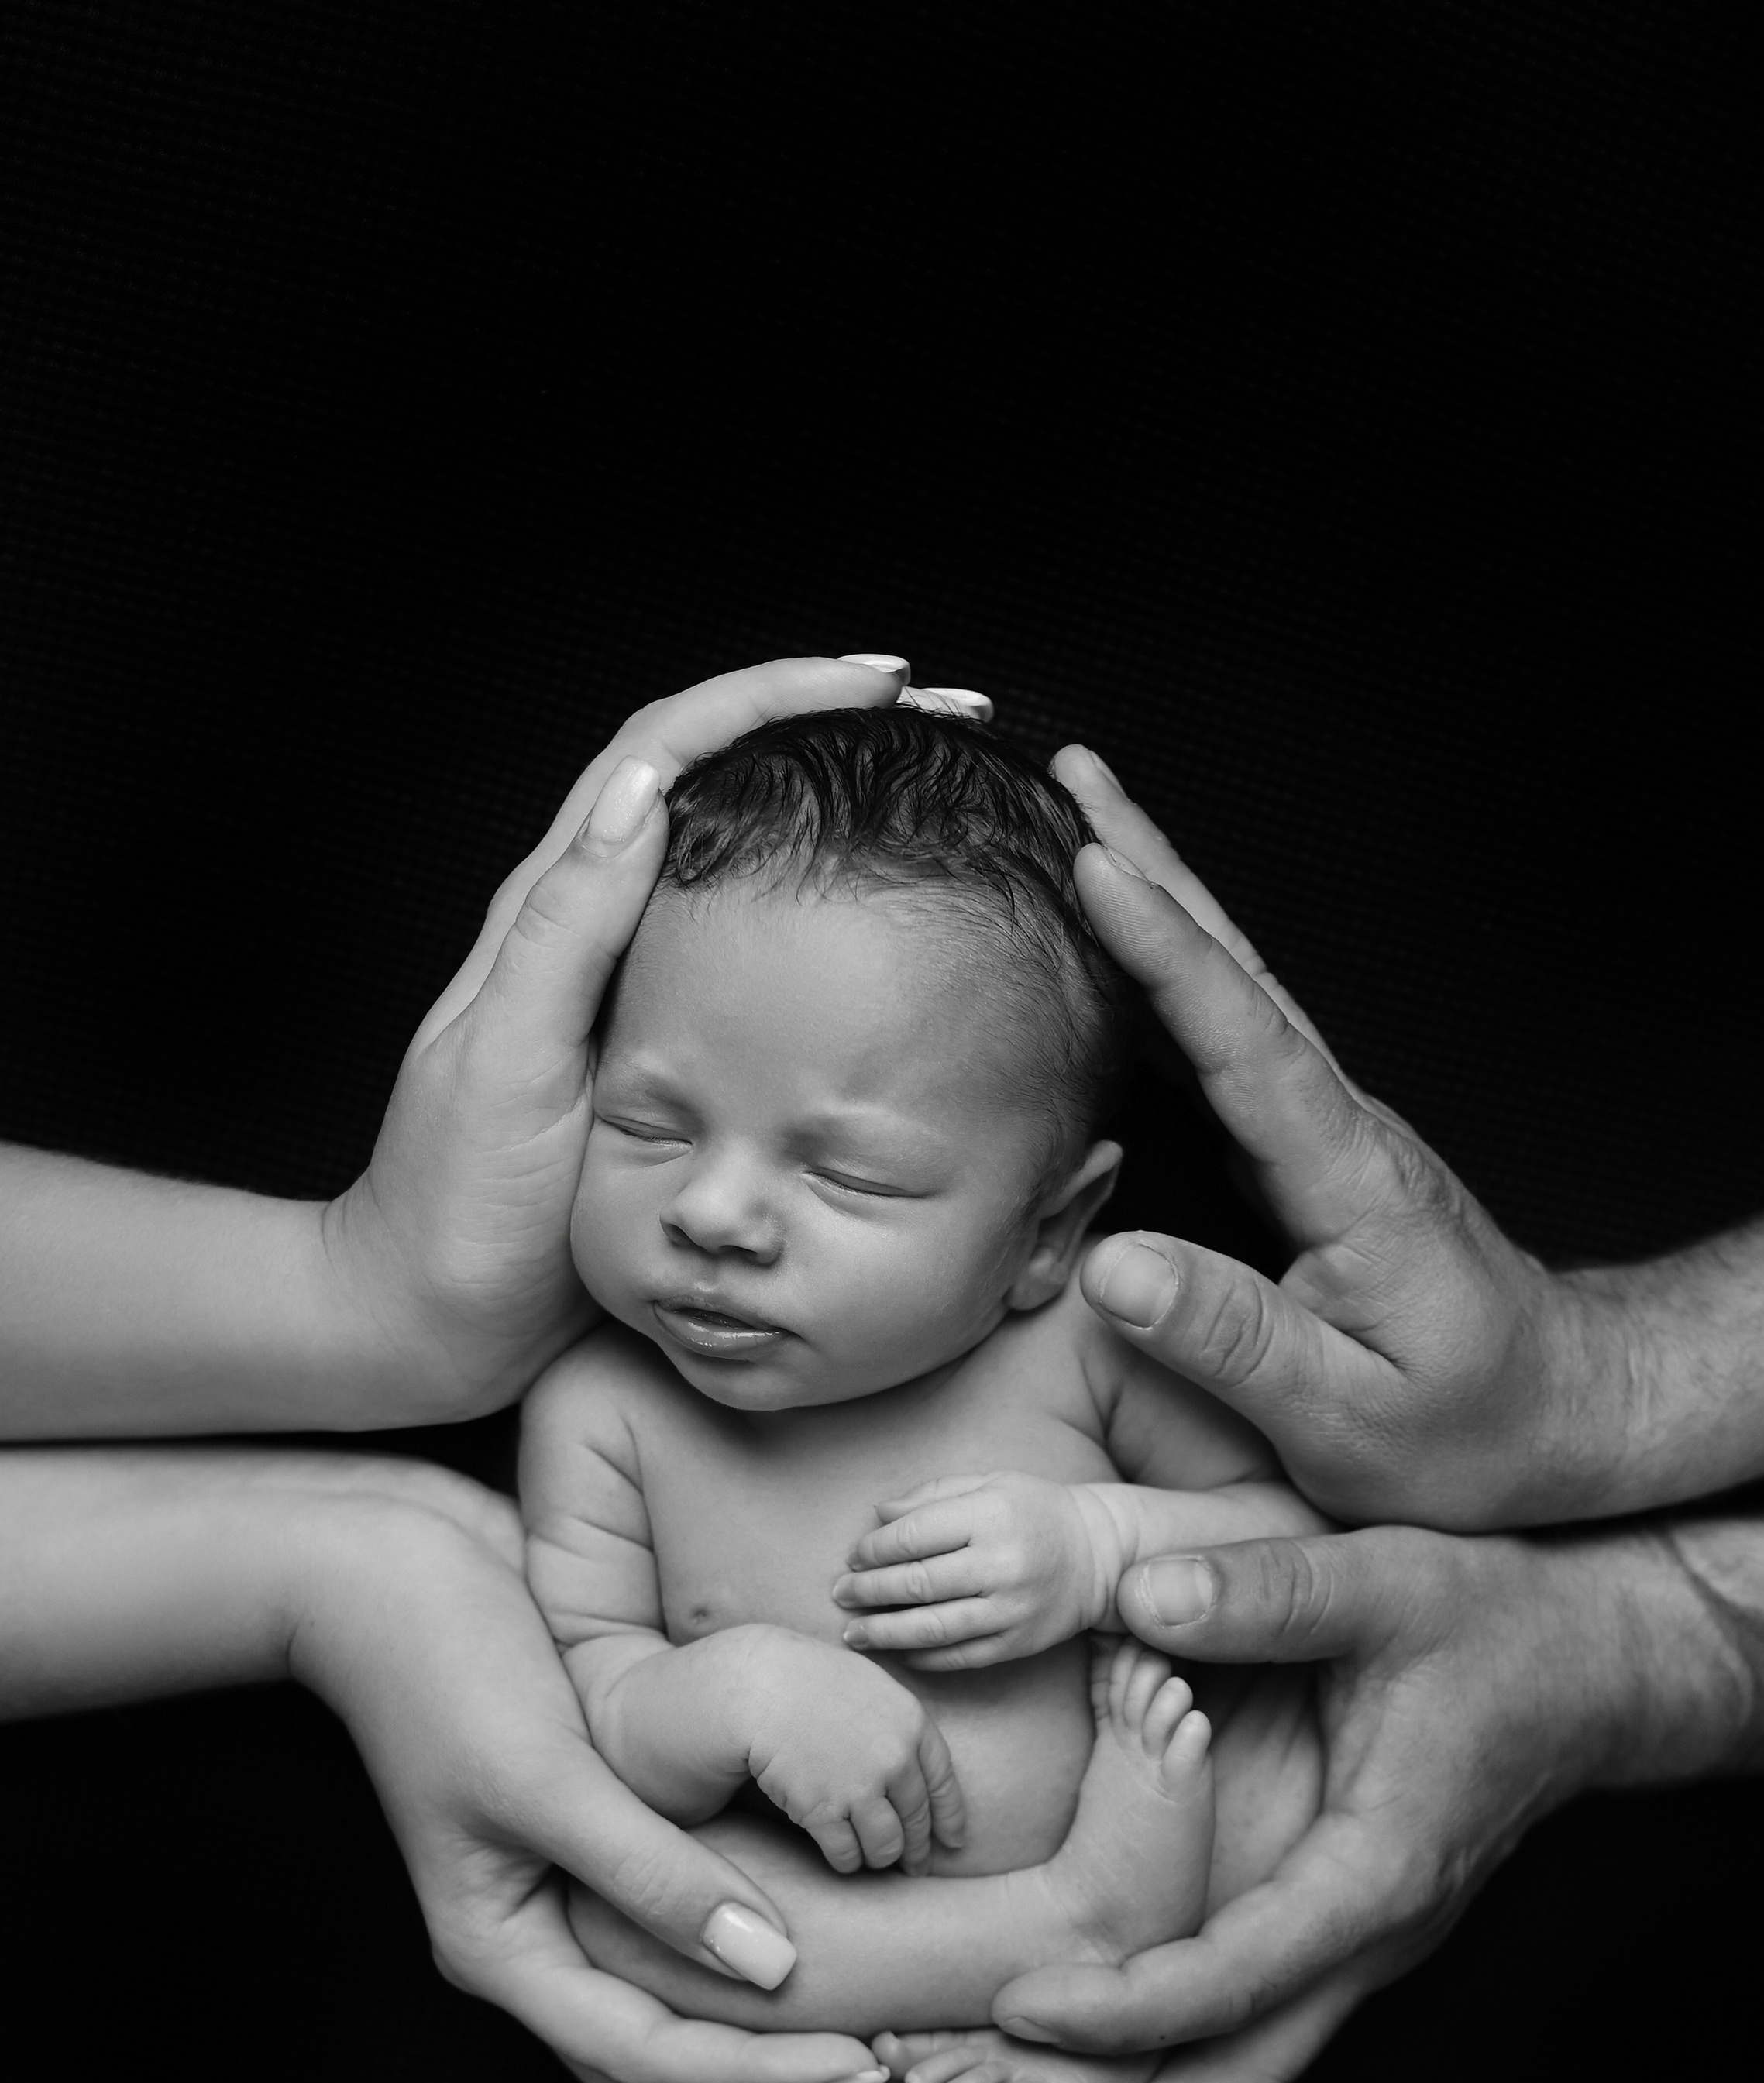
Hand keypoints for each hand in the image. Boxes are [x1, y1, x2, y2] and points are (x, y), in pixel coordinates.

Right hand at [293, 1499, 900, 2082]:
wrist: (382, 1575)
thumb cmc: (450, 1663)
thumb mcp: (552, 1774)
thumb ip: (655, 1875)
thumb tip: (771, 1967)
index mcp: (504, 1954)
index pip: (650, 2054)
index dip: (760, 2073)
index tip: (870, 2068)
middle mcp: (528, 1957)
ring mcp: (550, 1920)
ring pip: (660, 2050)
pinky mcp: (580, 1871)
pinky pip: (667, 1976)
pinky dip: (730, 2017)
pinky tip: (793, 2032)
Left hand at [323, 655, 909, 1420]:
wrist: (424, 1319)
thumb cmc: (456, 1206)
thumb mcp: (506, 1064)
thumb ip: (567, 930)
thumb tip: (650, 791)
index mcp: (553, 912)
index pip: (668, 750)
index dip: (771, 697)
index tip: (881, 685)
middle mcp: (589, 929)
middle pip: (710, 775)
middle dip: (822, 724)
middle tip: (943, 722)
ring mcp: (621, 987)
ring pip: (733, 851)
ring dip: (828, 805)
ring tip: (934, 793)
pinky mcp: (652, 1052)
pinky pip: (742, 948)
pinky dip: (814, 907)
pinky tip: (879, 929)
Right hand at [718, 1627, 968, 1872]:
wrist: (759, 1686)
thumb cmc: (808, 1678)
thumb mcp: (871, 1685)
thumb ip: (898, 1724)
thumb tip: (913, 1763)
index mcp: (912, 1723)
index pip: (943, 1784)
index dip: (950, 1818)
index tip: (953, 1841)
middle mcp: (895, 1759)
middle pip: (916, 1820)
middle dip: (918, 1850)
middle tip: (916, 1867)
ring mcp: (861, 1788)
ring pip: (885, 1845)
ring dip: (880, 1858)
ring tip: (873, 1861)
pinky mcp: (824, 1811)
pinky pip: (846, 1853)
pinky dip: (846, 1861)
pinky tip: (843, 1859)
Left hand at [834, 1471, 1114, 1666]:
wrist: (1098, 1555)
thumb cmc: (1033, 1511)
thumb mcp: (988, 1483)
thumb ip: (931, 1496)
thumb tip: (876, 1516)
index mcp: (991, 1515)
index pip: (912, 1536)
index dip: (873, 1549)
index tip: (853, 1556)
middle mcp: (1001, 1564)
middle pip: (914, 1584)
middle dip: (867, 1591)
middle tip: (840, 1593)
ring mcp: (1011, 1609)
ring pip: (930, 1628)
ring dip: (882, 1632)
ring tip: (853, 1631)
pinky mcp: (1017, 1644)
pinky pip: (957, 1657)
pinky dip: (918, 1656)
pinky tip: (895, 1649)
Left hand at [988, 1513, 1723, 2082]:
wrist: (1601, 1666)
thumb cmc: (1498, 1619)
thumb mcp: (1388, 1580)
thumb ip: (1268, 1590)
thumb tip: (1141, 1594)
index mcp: (1379, 1874)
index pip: (1240, 1978)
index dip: (1127, 2007)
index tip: (1017, 2007)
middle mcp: (1375, 1943)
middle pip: (1237, 2079)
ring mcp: (1365, 1957)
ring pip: (1245, 2081)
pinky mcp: (1347, 1946)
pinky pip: (1256, 2045)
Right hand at [1050, 745, 1622, 1529]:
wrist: (1565, 1410)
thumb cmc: (1469, 1432)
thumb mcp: (1352, 1423)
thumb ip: (1238, 1342)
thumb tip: (1118, 1268)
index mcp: (1351, 1179)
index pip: (1249, 1041)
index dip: (1169, 952)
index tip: (1096, 861)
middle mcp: (1343, 1128)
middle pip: (1240, 975)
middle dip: (1156, 867)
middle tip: (1071, 769)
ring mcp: (1329, 1130)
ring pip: (1234, 993)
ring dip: (1161, 900)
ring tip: (1079, 818)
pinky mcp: (1310, 1151)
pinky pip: (1226, 1041)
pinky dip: (1170, 977)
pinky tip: (1120, 949)